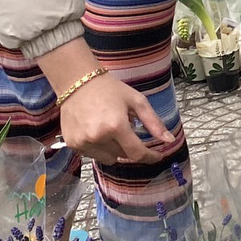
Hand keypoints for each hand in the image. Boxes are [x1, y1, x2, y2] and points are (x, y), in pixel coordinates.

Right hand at [40, 43, 171, 165]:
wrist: (77, 82)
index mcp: (115, 126)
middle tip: (128, 129)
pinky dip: (99, 148)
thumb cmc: (110, 89)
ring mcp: (82, 142)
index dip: (150, 157)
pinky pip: (92, 155)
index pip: (136, 153)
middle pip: (123, 155)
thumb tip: (169, 140)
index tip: (158, 156)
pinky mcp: (71, 143)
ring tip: (111, 129)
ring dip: (115, 149)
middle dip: (130, 146)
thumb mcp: (137, 101)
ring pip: (108, 158)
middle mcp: (97, 137)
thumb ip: (154, 122)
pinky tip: (97, 131)